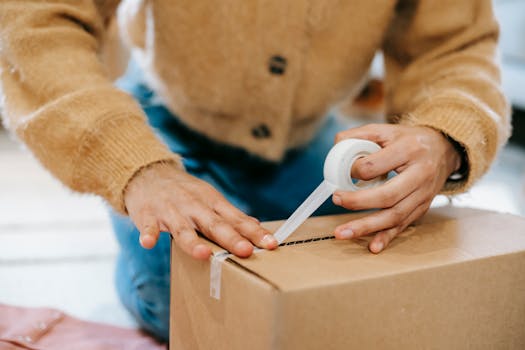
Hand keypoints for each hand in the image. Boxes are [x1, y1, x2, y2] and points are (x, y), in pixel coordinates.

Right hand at [124, 162, 277, 259]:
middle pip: (214, 224)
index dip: (254, 232)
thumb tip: (255, 225)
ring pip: (183, 229)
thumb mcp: (210, 199)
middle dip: (230, 238)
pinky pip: (148, 226)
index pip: (236, 219)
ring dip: (193, 242)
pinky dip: (148, 234)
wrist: (149, 174)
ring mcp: (170, 210)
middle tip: (246, 251)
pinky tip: (148, 244)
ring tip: (204, 254)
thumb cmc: (185, 192)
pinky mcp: (148, 214)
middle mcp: (194, 206)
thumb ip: (230, 215)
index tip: (271, 244)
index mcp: (212, 203)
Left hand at [332, 124, 461, 252]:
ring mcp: (423, 195)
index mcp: (409, 150)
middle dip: (358, 202)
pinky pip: (403, 226)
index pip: (375, 166)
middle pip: (387, 195)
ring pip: (394, 215)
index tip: (344, 171)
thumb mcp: (386, 130)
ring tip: (342, 233)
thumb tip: (336, 145)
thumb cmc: (409, 140)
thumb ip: (359, 135)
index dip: (355, 170)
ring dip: (366, 227)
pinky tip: (373, 247)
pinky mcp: (422, 208)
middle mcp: (420, 174)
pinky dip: (387, 237)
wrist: (444, 149)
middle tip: (336, 200)